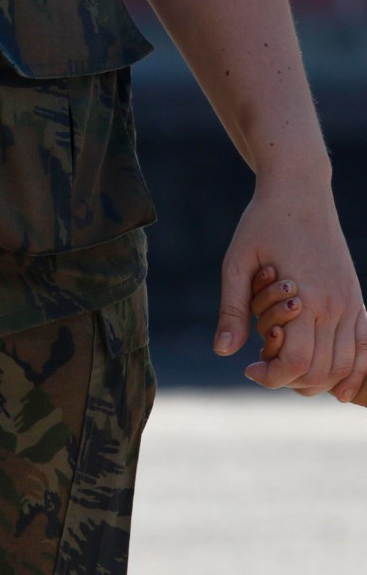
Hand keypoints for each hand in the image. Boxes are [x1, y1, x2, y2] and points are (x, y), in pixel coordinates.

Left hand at [214, 180, 366, 400]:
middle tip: (262, 367)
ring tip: (287, 368)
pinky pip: (365, 344)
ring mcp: (351, 302)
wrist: (299, 192)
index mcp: (306, 298)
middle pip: (324, 370)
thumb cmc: (262, 225)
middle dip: (291, 379)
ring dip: (318, 378)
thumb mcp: (236, 264)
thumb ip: (232, 310)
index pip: (298, 361)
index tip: (249, 368)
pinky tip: (333, 382)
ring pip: (347, 363)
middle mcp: (335, 305)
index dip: (272, 376)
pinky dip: (353, 368)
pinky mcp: (356, 298)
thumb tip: (223, 351)